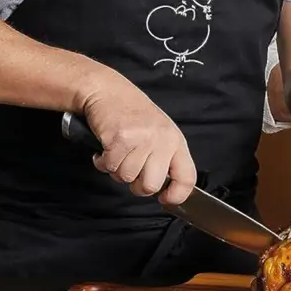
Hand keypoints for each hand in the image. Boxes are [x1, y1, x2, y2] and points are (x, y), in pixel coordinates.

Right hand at [81, 76, 196, 204]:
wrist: (108, 90)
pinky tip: (105, 149)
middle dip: (137, 185)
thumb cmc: (133, 114)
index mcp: (176, 141)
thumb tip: (163, 189)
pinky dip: (103, 162)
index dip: (177, 195)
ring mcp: (142, 139)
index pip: (187, 177)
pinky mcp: (120, 138)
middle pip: (151, 185)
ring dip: (117, 170)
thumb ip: (164, 157)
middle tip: (131, 171)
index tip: (164, 199)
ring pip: (127, 177)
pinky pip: (110, 166)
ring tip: (117, 153)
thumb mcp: (159, 132)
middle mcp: (162, 140)